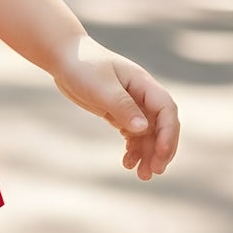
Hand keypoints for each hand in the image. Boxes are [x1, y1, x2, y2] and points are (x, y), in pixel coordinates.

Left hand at [49, 36, 178, 179]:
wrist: (63, 57)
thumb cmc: (83, 66)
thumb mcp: (101, 87)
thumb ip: (122, 106)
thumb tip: (143, 128)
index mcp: (144, 84)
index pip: (166, 111)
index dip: (169, 134)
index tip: (161, 154)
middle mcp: (142, 95)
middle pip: (161, 126)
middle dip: (161, 150)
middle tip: (154, 172)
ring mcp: (132, 104)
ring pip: (148, 134)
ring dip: (148, 154)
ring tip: (142, 175)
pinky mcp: (119, 112)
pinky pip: (133, 134)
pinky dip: (133, 149)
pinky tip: (127, 162)